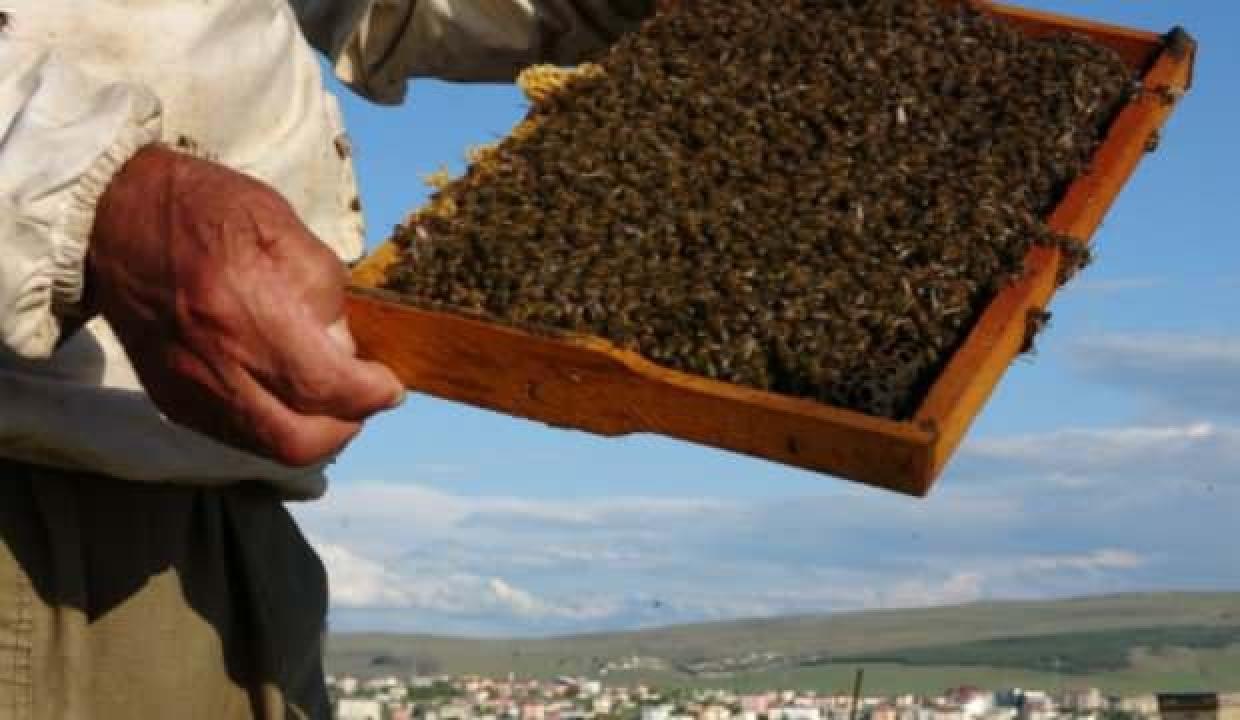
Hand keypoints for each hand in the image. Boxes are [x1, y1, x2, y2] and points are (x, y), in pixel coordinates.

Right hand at [86, 145, 403, 466]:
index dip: (370, 394)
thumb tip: (345, 347)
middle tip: (361, 398)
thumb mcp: (286, 230)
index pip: (326, 386)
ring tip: (328, 398)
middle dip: (345, 425)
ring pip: (269, 447)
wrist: (116, 219)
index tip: (389, 384)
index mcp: (248, 312)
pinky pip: (238, 436)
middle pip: (300, 439)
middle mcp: (216, 362)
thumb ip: (326, 293)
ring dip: (313, 432)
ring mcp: (190, 389)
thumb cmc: (207, 211)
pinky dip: (275, 427)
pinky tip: (286, 396)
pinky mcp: (173, 399)